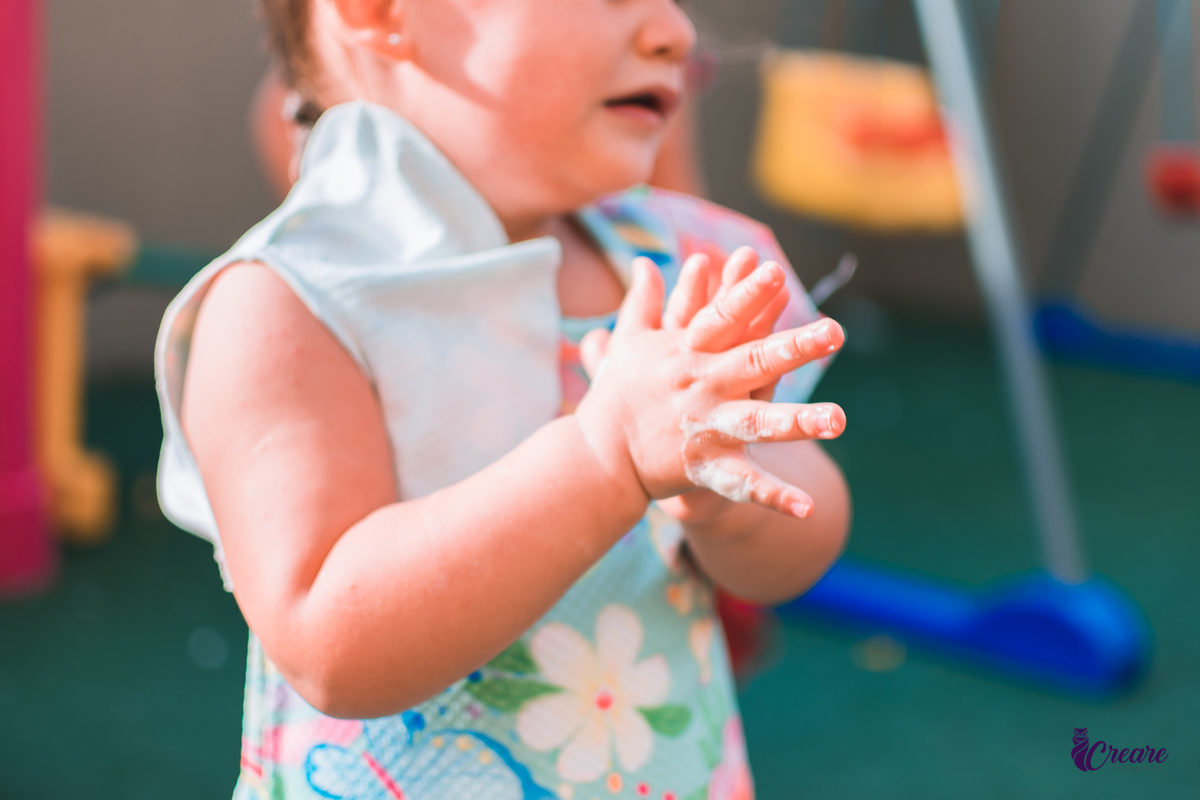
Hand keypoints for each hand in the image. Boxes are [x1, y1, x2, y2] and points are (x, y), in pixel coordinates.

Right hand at [573, 254, 845, 519]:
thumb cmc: (618, 396)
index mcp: (687, 353)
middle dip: (793, 347)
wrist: (598, 456)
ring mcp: (705, 427)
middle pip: (752, 361)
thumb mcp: (628, 344)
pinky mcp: (704, 466)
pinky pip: (742, 483)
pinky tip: (806, 509)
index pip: (721, 316)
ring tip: (838, 419)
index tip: (775, 269)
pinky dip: (773, 497)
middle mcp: (701, 386)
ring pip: (757, 423)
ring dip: (798, 421)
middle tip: (834, 331)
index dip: (746, 292)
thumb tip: (645, 263)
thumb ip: (644, 302)